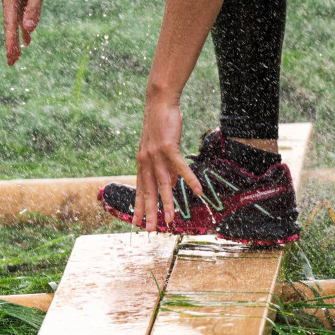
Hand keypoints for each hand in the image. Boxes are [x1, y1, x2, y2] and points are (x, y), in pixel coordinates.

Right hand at [0, 0, 52, 65]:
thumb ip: (34, 9)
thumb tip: (28, 29)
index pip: (10, 24)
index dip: (10, 42)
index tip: (10, 57)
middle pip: (9, 26)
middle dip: (11, 45)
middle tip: (12, 64)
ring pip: (14, 23)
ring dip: (16, 39)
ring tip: (17, 57)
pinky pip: (19, 17)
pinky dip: (23, 29)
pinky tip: (27, 41)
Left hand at [132, 91, 203, 231]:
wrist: (158, 103)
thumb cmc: (160, 125)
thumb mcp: (159, 150)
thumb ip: (163, 169)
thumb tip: (170, 186)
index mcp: (142, 163)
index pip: (140, 190)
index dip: (138, 207)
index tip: (136, 223)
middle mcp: (146, 162)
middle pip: (148, 192)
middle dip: (149, 213)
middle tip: (150, 231)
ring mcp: (156, 155)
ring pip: (162, 184)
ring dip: (167, 203)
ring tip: (171, 220)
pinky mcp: (167, 147)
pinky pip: (180, 167)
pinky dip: (189, 179)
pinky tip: (197, 191)